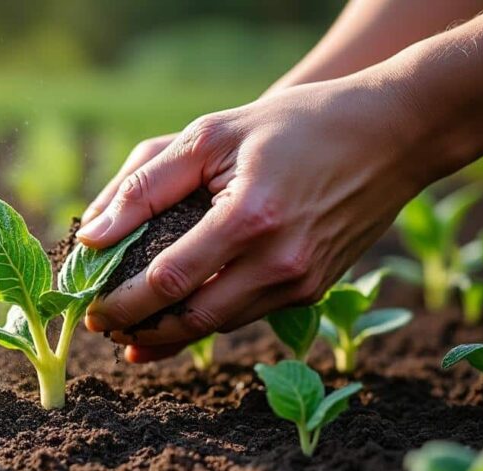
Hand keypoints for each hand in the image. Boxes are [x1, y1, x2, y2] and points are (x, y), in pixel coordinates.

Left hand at [77, 78, 427, 362]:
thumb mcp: (212, 135)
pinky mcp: (314, 288)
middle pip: (192, 320)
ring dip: (170, 334)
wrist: (392, 133)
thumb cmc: (293, 124)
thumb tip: (92, 235)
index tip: (90, 307)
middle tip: (102, 328)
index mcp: (250, 219)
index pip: (167, 281)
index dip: (121, 303)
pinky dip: (208, 319)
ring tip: (130, 329)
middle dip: (139, 330)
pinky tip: (178, 317)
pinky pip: (247, 314)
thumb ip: (145, 185)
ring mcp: (302, 281)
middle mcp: (280, 261)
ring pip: (220, 325)